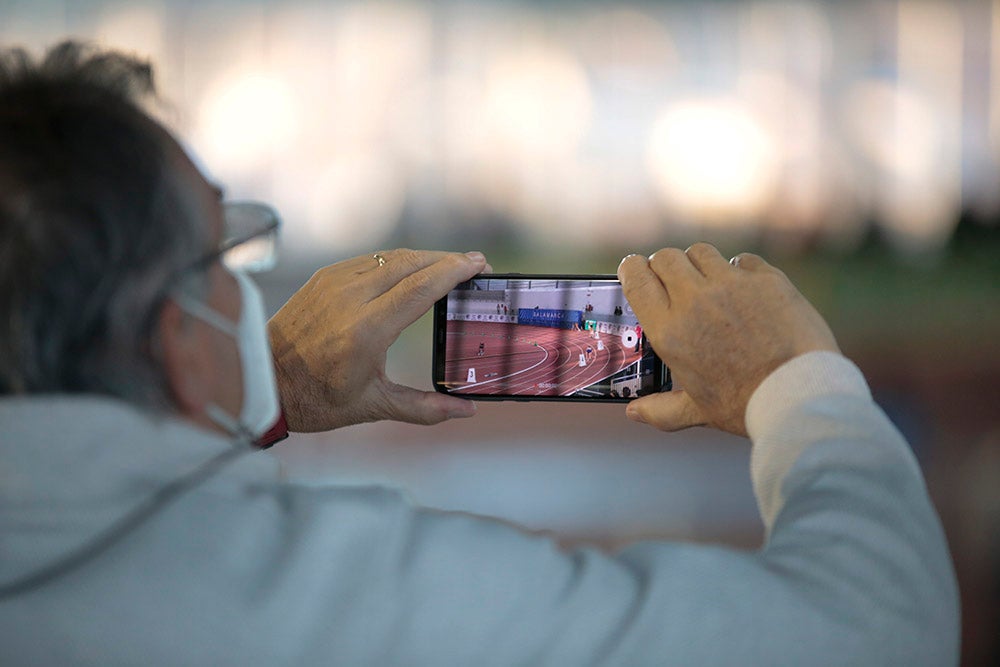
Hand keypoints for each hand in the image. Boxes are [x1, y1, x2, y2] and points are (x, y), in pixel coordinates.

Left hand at [268, 249, 489, 431]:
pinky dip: (397, 262)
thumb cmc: (317, 398)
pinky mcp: (324, 278)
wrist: (264, 380)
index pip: (421, 287)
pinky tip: (411, 271)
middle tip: (474, 264)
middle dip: (447, 260)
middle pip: (411, 264)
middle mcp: (351, 299)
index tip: (478, 264)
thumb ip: (425, 408)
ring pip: (391, 258)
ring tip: (448, 266)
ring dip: (424, 258)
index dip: (454, 271)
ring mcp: (335, 283)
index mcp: (367, 330)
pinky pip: (369, 260)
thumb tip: (467, 411)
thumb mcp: (374, 406)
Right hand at [618, 243, 838, 435]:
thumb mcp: (697, 411)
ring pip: (701, 252)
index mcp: (669, 330)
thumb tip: (634, 413)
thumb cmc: (746, 405)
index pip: (637, 277)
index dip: (632, 268)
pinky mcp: (766, 279)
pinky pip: (742, 261)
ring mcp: (731, 285)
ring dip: (700, 265)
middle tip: (673, 280)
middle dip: (664, 265)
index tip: (635, 270)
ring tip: (710, 284)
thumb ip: (661, 411)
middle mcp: (694, 300)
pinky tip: (746, 292)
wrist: (800, 394)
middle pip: (666, 257)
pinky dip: (739, 271)